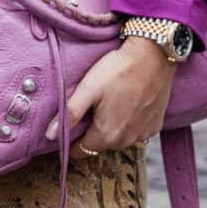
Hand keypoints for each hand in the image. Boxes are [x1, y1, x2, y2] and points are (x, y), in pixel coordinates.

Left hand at [46, 39, 174, 156]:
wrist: (154, 55)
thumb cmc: (119, 70)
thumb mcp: (88, 89)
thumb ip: (69, 114)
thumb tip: (50, 135)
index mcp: (107, 135)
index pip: (80, 151)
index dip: (71, 142)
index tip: (69, 127)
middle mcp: (126, 140)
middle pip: (100, 144)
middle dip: (92, 131)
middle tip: (92, 106)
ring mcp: (143, 134)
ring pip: (119, 138)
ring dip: (112, 127)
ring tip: (111, 102)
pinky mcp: (155, 124)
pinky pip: (136, 131)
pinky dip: (130, 122)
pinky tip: (129, 103)